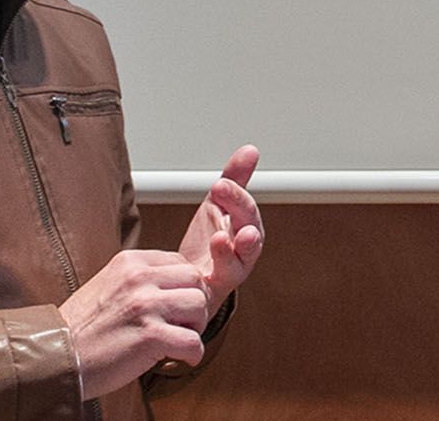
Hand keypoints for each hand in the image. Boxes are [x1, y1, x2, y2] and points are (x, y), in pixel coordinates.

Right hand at [61, 248, 211, 397]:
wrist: (56, 357)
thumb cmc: (82, 328)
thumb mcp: (109, 285)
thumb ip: (140, 279)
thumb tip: (176, 284)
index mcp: (130, 262)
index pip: (181, 263)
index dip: (186, 287)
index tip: (178, 307)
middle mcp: (139, 278)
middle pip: (196, 281)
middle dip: (195, 305)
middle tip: (182, 325)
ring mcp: (145, 305)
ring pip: (200, 306)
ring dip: (195, 328)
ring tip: (177, 341)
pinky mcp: (150, 336)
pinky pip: (193, 342)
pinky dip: (192, 354)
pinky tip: (180, 359)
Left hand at [178, 144, 264, 311]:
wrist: (187, 281)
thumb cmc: (207, 244)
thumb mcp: (217, 206)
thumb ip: (235, 180)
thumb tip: (251, 149)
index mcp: (244, 227)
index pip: (247, 210)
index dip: (236, 196)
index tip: (219, 184)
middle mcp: (243, 250)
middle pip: (250, 231)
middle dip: (239, 211)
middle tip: (220, 190)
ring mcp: (232, 271)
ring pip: (242, 261)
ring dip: (236, 248)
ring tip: (222, 236)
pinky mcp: (215, 289)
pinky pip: (222, 281)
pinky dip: (218, 268)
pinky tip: (209, 254)